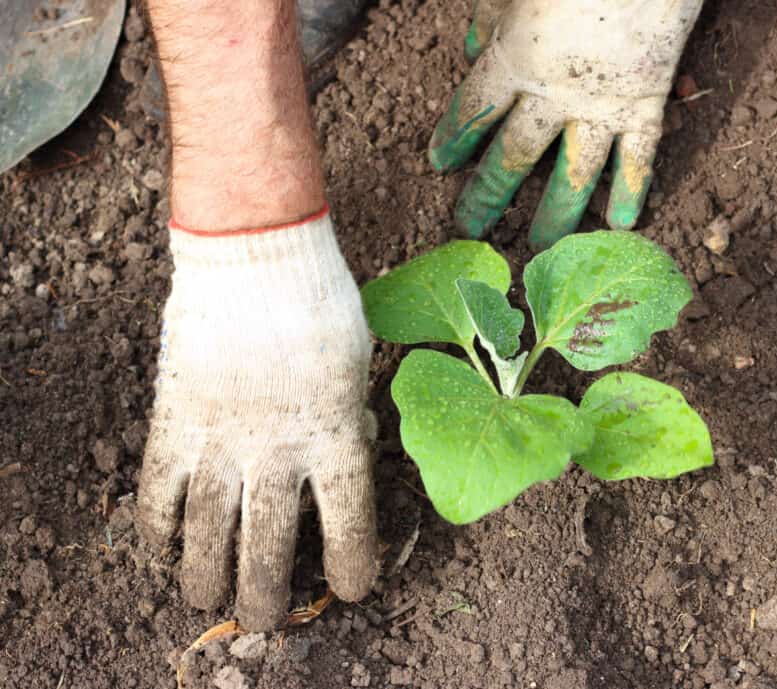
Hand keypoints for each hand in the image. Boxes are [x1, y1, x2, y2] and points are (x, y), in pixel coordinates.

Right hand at [136, 211, 377, 631]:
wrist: (256, 254)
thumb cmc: (321, 301)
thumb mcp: (357, 368)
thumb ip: (346, 420)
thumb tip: (344, 452)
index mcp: (338, 436)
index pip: (350, 523)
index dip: (353, 565)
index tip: (352, 589)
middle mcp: (280, 450)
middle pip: (269, 546)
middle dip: (266, 593)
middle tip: (264, 619)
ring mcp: (223, 439)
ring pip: (208, 532)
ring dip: (206, 575)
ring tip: (206, 600)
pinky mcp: (176, 421)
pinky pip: (158, 490)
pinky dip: (156, 525)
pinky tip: (161, 546)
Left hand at [429, 0, 702, 249]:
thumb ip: (493, 15)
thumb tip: (472, 49)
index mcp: (517, 59)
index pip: (475, 110)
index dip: (454, 138)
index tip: (439, 164)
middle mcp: (554, 96)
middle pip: (514, 155)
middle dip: (488, 194)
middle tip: (469, 226)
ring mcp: (602, 108)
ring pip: (573, 174)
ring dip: (556, 215)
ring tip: (540, 246)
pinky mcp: (646, 105)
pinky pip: (638, 158)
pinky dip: (631, 191)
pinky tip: (622, 224)